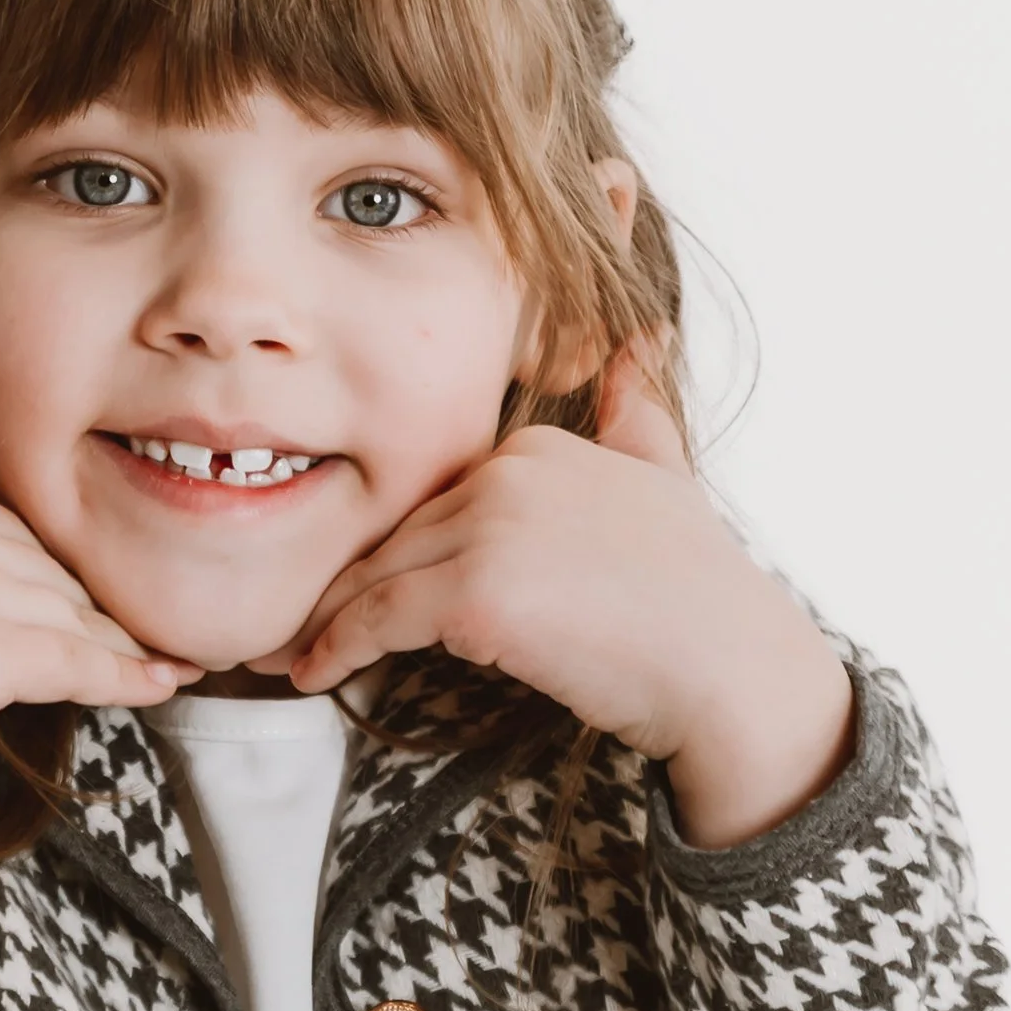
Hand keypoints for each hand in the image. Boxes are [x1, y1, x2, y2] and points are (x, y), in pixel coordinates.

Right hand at [0, 426, 197, 808]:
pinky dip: (132, 674)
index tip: (75, 590)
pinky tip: (164, 682)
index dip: (46, 568)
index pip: (11, 530)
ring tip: (174, 660)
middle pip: (55, 572)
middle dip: (100, 602)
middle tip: (143, 630)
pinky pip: (85, 663)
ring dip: (128, 641)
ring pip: (79, 617)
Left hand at [283, 351, 856, 848]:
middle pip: (398, 535)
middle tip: (284, 621)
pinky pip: (379, 620)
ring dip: (323, 619)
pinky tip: (309, 673)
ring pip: (378, 576)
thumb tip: (641, 337)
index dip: (393, 549)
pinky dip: (336, 648)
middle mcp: (508, 472)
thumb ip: (636, 408)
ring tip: (280, 653)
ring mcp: (492, 529)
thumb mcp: (667, 472)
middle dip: (341, 581)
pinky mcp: (478, 594)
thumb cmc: (700, 593)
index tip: (350, 583)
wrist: (730, 669)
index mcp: (537, 445)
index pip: (435, 500)